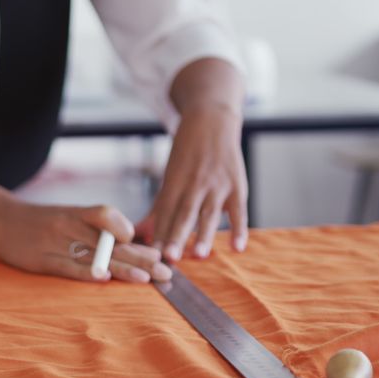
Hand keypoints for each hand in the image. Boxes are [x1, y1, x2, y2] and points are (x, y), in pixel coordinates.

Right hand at [0, 200, 172, 282]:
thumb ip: (97, 229)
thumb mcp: (69, 217)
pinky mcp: (41, 260)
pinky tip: (103, 278)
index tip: (154, 250)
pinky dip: (85, 272)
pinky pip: (67, 266)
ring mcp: (55, 243)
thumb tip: (133, 245)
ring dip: (122, 268)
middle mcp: (70, 225)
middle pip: (110, 241)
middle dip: (141, 258)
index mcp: (78, 213)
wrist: (0, 219)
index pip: (109, 216)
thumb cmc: (42, 221)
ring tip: (145, 279)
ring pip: (94, 255)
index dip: (131, 233)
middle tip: (165, 272)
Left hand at [140, 103, 247, 261]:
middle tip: (169, 257)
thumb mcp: (170, 177)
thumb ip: (158, 208)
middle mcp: (195, 185)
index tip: (150, 256)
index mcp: (174, 183)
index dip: (157, 234)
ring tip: (199, 254)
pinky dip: (240, 229)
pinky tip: (238, 248)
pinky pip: (239, 211)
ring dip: (205, 234)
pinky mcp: (237, 186)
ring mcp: (217, 185)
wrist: (212, 120)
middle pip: (184, 214)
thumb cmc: (187, 154)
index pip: (164, 213)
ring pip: (209, 213)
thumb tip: (138, 233)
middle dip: (176, 236)